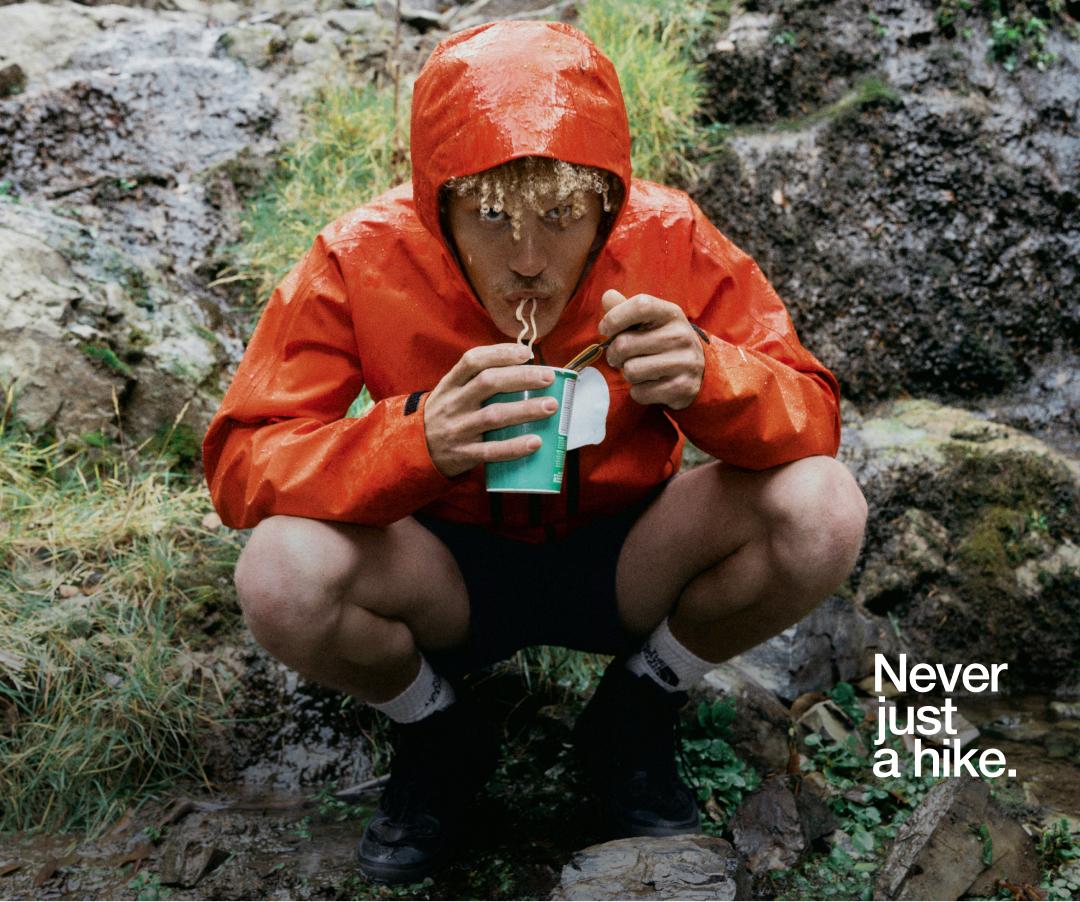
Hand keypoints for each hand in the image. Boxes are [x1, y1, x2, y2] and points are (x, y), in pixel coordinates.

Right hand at [424, 343, 558, 477]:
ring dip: (525, 410)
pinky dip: (514, 447)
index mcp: (451, 384)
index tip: (526, 353)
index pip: (473, 360)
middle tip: (548, 377)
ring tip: (550, 406)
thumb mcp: (452, 392)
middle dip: (521, 378)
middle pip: (488, 383)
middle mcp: (453, 403)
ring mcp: (458, 429)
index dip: (500, 353)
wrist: (415, 449)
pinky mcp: (463, 454)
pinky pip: (491, 451)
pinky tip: (535, 442)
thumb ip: (477, 380)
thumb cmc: (446, 415)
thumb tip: (524, 367)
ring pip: (493, 416)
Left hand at [599, 289, 704, 410]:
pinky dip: (638, 392)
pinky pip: (640, 392)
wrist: (700, 370)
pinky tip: (650, 384)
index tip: (605, 329)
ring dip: (627, 374)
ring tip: (638, 370)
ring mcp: (684, 362)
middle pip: (625, 344)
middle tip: (619, 357)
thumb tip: (608, 296)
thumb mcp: (651, 321)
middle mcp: (680, 335)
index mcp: (671, 313)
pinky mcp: (682, 387)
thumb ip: (627, 309)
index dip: (615, 317)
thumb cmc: (664, 341)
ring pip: (631, 371)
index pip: (640, 305)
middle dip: (614, 354)